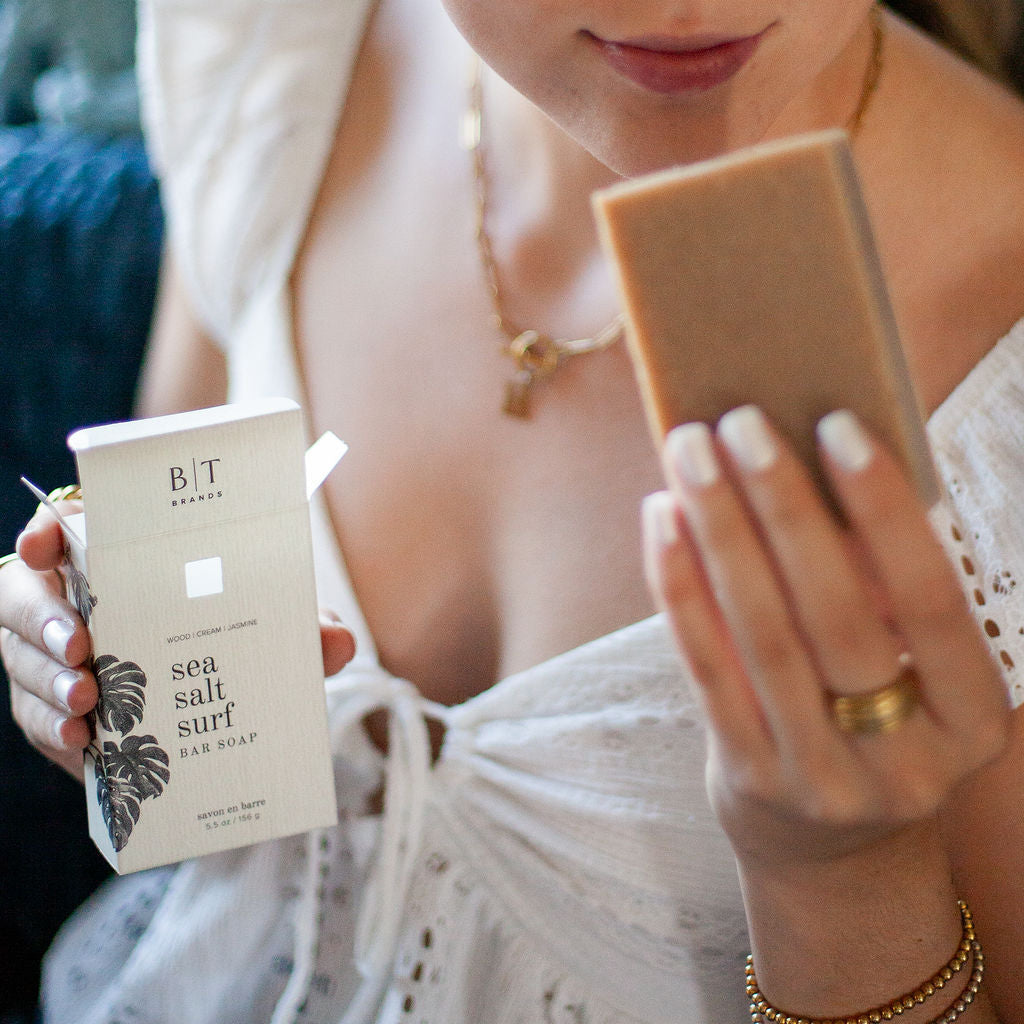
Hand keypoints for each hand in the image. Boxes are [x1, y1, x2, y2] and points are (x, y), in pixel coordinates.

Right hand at [1, 501, 355, 781]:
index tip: (45, 545)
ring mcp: (50, 656)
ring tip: (85, 704)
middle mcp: (68, 601)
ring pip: (19, 661)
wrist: (213, 695)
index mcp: (112, 558)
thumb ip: (300, 626)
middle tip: (80, 645)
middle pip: (22, 599)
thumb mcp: (267, 622)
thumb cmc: (234, 633)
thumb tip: (339, 642)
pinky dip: (53, 729)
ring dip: (47, 682)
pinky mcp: (51, 708)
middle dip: (43, 621)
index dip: (44, 533)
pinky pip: (35, 718)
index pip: (59, 530)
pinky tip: (81, 743)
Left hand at [642, 406, 1009, 870]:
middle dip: (782, 507)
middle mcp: (907, 756)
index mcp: (973, 716)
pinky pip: (707, 671)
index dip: (885, 511)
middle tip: (739, 422)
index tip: (838, 425)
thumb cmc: (874, 727)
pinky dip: (681, 587)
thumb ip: (874, 589)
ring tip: (689, 452)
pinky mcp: (750, 782)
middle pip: (836, 614)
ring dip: (719, 531)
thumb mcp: (907, 672)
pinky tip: (662, 520)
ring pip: (763, 636)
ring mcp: (824, 779)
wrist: (834, 854)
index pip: (930, 600)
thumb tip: (805, 464)